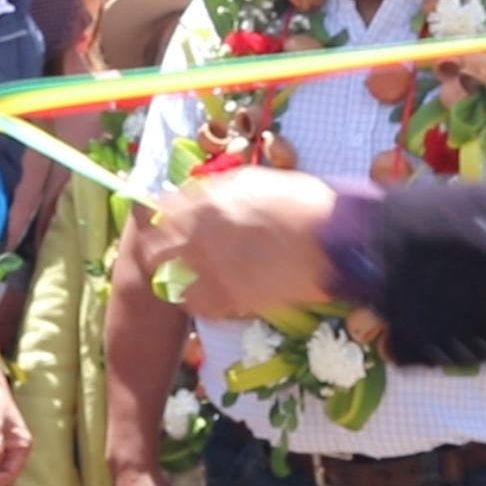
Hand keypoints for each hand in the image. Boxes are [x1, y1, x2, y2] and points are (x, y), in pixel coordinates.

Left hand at [141, 166, 337, 319]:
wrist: (329, 238)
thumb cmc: (298, 202)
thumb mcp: (254, 180)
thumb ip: (220, 191)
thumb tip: (203, 198)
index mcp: (202, 202)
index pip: (161, 212)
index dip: (167, 221)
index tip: (174, 226)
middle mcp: (196, 234)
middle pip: (156, 249)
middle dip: (163, 251)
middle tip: (177, 256)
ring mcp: (208, 268)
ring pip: (171, 280)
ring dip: (180, 279)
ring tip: (196, 280)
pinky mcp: (226, 298)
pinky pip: (197, 305)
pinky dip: (202, 303)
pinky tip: (215, 298)